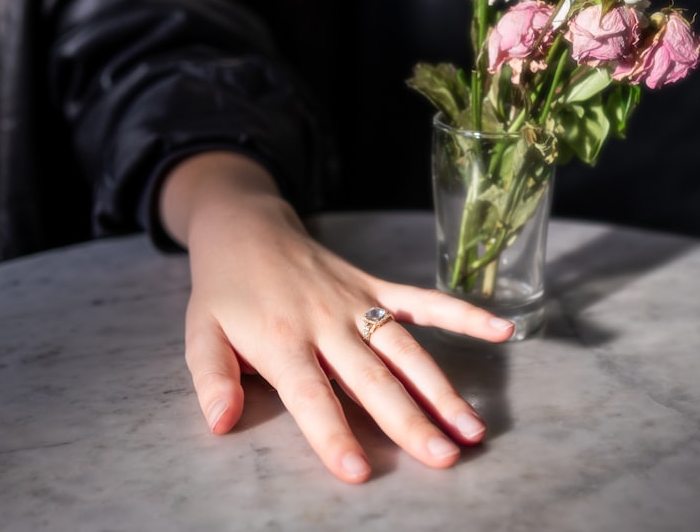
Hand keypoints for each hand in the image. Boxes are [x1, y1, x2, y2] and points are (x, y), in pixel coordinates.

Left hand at [159, 152, 514, 483]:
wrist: (247, 227)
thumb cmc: (224, 289)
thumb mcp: (199, 332)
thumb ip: (211, 378)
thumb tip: (221, 423)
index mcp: (280, 340)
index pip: (310, 396)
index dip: (332, 434)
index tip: (358, 472)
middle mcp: (325, 322)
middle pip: (372, 378)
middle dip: (409, 420)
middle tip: (444, 458)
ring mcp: (355, 301)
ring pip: (405, 349)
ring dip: (440, 388)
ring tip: (472, 428)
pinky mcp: (374, 285)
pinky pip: (423, 300)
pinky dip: (462, 313)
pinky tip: (501, 330)